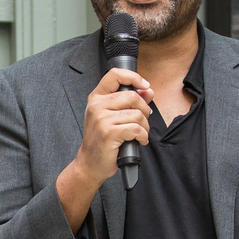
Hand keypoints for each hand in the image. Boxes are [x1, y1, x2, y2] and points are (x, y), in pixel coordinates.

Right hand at [56, 67, 153, 231]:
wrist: (90, 163)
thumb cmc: (102, 140)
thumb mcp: (113, 117)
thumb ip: (130, 101)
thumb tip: (148, 90)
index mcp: (96, 98)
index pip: (115, 75)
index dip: (134, 77)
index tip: (144, 86)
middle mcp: (97, 106)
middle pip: (132, 96)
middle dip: (145, 109)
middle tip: (143, 121)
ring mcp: (101, 119)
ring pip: (137, 114)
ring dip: (145, 126)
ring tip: (140, 134)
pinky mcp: (109, 133)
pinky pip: (136, 128)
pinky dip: (143, 136)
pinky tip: (139, 140)